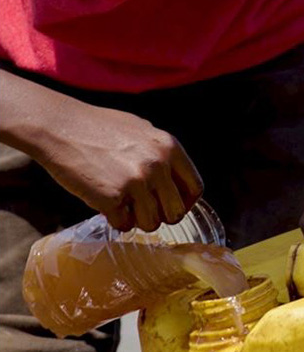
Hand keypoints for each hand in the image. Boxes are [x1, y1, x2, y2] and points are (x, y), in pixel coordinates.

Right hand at [36, 99, 202, 231]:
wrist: (60, 126)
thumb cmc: (98, 127)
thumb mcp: (142, 130)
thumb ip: (162, 153)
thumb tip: (175, 179)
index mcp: (169, 146)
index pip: (195, 188)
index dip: (183, 202)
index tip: (169, 205)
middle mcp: (158, 165)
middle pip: (176, 212)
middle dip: (160, 215)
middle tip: (141, 208)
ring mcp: (136, 182)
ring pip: (151, 224)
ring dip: (136, 219)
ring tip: (121, 203)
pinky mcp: (113, 197)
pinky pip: (123, 224)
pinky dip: (113, 219)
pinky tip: (103, 202)